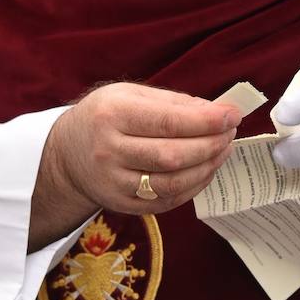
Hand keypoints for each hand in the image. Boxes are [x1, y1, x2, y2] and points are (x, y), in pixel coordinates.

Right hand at [37, 84, 240, 228]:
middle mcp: (109, 151)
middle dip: (210, 144)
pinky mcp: (121, 205)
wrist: (66, 154)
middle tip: (230, 132)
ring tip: (223, 150)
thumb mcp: (130, 95)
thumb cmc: (105, 116)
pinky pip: (166, 202)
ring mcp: (114, 183)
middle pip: (172, 155)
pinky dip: (193, 186)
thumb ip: (173, 102)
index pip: (168, 121)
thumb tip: (216, 111)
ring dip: (207, 167)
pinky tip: (205, 170)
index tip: (233, 115)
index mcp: (112, 115)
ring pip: (172, 183)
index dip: (206, 120)